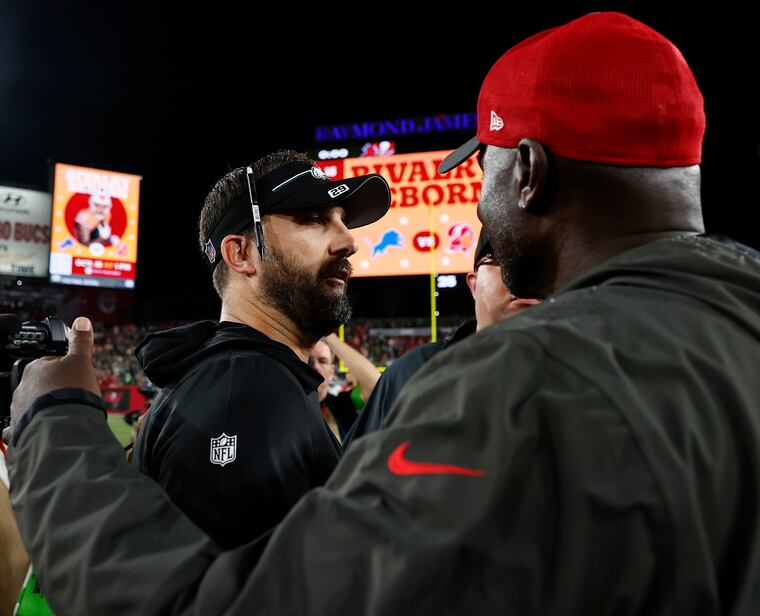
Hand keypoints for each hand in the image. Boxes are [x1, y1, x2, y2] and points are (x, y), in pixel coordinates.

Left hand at [2, 317, 99, 444]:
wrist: (63, 427)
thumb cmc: (71, 393)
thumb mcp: (81, 361)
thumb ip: (80, 342)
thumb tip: (81, 322)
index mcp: (35, 368)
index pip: (51, 364)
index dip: (67, 370)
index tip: (77, 377)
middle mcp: (22, 387)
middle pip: (41, 384)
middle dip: (55, 389)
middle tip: (73, 396)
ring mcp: (19, 408)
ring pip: (32, 404)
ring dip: (45, 407)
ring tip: (64, 413)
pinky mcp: (19, 429)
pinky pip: (20, 427)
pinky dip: (28, 428)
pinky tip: (40, 428)